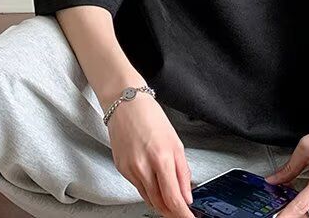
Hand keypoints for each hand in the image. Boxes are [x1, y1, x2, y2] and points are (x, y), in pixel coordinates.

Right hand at [106, 93, 194, 217]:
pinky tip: (155, 182)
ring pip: (148, 199)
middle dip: (172, 212)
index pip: (174, 199)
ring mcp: (130, 170)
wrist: (125, 103)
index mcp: (161, 158)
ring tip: (171, 200)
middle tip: (181, 212)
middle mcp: (143, 167)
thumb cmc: (150, 116)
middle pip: (160, 204)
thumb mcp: (176, 142)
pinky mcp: (122, 169)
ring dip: (161, 204)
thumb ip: (183, 171)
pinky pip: (138, 188)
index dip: (183, 215)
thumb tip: (187, 195)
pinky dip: (149, 190)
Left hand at [263, 109, 308, 216]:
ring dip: (304, 207)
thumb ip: (289, 167)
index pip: (301, 206)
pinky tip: (306, 193)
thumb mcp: (306, 147)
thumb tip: (275, 179)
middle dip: (294, 212)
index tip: (277, 217)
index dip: (286, 214)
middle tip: (280, 204)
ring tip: (291, 196)